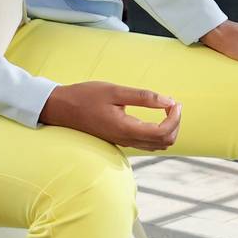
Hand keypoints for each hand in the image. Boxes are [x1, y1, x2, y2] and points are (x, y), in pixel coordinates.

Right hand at [43, 80, 182, 151]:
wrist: (61, 108)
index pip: (162, 133)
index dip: (175, 118)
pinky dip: (158, 132)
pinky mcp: (120, 140)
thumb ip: (143, 97)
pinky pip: (147, 143)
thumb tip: (169, 101)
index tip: (175, 102)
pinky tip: (156, 116)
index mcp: (125, 129)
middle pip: (164, 142)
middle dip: (175, 124)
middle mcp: (126, 140)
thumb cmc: (86, 96)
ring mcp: (123, 142)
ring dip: (168, 129)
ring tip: (167, 109)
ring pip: (157, 145)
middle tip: (173, 104)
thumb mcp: (115, 91)